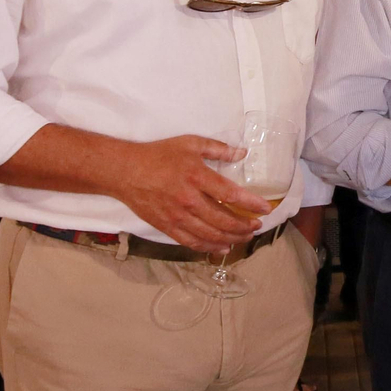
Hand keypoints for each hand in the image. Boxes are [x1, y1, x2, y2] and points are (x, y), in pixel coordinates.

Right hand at [111, 136, 270, 255]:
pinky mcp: (166, 226)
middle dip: (245, 226)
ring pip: (210, 234)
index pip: (231, 194)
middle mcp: (188, 200)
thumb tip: (242, 152)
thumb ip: (218, 149)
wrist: (124, 171)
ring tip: (245, 237)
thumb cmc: (159, 155)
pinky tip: (222, 247)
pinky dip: (209, 247)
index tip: (266, 209)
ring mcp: (177, 216)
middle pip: (224, 220)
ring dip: (232, 238)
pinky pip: (191, 242)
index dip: (251, 204)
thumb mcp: (190, 143)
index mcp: (197, 177)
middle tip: (257, 226)